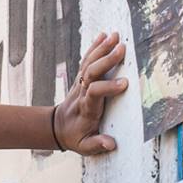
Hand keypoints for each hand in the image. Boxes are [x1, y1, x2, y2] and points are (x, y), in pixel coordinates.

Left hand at [51, 32, 128, 155]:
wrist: (58, 127)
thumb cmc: (75, 137)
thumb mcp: (84, 147)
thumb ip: (97, 144)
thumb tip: (111, 143)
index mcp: (86, 109)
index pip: (94, 93)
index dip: (108, 87)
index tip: (125, 84)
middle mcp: (81, 93)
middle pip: (92, 73)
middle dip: (106, 60)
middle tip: (122, 48)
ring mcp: (80, 83)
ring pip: (89, 63)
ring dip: (102, 48)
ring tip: (116, 36)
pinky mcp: (81, 78)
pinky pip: (86, 60)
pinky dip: (95, 47)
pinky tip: (104, 36)